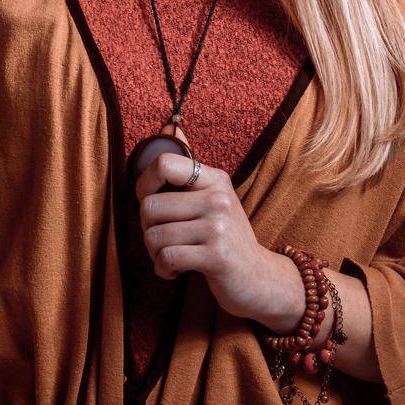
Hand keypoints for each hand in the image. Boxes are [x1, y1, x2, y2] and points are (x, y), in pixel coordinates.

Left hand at [132, 127, 277, 321]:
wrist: (260, 278)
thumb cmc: (227, 238)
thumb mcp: (214, 198)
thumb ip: (189, 167)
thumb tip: (169, 126)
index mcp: (215, 179)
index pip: (164, 164)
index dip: (144, 185)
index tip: (149, 202)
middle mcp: (218, 198)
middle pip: (150, 207)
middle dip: (147, 229)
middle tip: (162, 241)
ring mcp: (218, 227)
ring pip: (154, 236)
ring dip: (154, 254)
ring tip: (170, 257)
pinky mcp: (216, 256)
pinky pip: (166, 258)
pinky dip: (163, 269)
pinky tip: (175, 271)